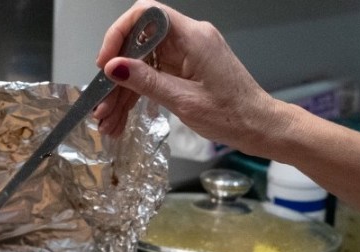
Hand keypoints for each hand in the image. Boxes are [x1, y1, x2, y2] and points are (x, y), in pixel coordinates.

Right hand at [92, 1, 291, 153]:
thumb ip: (146, 82)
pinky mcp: (185, 70)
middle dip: (116, 76)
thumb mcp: (183, 101)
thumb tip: (114, 67)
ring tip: (108, 122)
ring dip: (123, 93)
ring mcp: (186, 55)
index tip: (105, 64)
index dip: (119, 34)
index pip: (145, 15)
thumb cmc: (231, 115)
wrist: (258, 126)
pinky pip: (153, 76)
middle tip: (101, 106)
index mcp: (192, 37)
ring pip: (142, 65)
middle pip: (139, 45)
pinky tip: (122, 118)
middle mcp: (188, 39)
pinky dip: (138, 96)